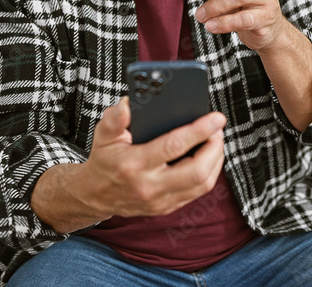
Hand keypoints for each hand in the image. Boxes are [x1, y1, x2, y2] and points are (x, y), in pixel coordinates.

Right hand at [79, 96, 225, 218]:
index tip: (216, 118)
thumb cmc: (104, 160)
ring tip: (216, 140)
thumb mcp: (103, 135)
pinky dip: (209, 172)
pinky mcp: (167, 208)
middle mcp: (149, 185)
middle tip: (217, 129)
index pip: (174, 146)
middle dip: (214, 147)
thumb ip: (115, 118)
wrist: (94, 195)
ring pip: (202, 184)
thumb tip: (127, 104)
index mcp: (134, 165)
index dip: (199, 130)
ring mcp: (160, 201)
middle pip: (196, 170)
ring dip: (215, 160)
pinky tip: (209, 157)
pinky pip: (198, 192)